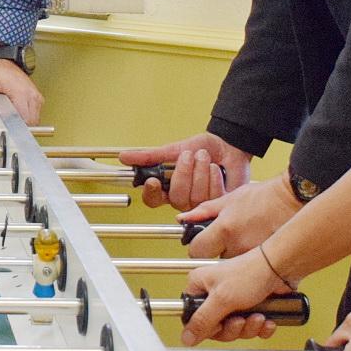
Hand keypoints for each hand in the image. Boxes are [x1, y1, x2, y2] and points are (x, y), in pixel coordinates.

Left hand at [0, 59, 41, 123]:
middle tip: (6, 119)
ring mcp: (36, 97)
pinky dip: (27, 116)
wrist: (5, 64)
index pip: (23, 118)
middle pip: (29, 121)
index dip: (13, 125)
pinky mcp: (37, 99)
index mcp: (20, 92)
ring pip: (34, 120)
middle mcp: (31, 95)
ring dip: (23, 121)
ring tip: (10, 114)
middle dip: (18, 124)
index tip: (5, 124)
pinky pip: (35, 115)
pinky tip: (16, 111)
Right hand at [119, 132, 250, 208]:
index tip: (153, 180)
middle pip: (176, 198)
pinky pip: (212, 197)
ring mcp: (202, 204)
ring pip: (195, 198)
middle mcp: (183, 200)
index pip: (152, 200)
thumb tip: (123, 157)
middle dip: (183, 174)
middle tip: (189, 156)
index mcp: (168, 188)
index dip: (151, 193)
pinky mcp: (220, 205)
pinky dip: (213, 178)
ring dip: (199, 173)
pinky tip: (214, 169)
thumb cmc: (201, 147)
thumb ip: (150, 156)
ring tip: (204, 158)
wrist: (227, 144)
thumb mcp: (173, 149)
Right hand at [180, 247, 286, 344]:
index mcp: (199, 286)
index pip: (194, 317)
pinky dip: (260, 327)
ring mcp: (231, 301)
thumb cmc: (250, 274)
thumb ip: (202, 320)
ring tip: (258, 316)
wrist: (279, 269)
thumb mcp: (222, 300)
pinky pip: (250, 327)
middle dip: (233, 327)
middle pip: (216, 327)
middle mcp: (213, 293)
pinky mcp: (248, 307)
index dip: (208, 327)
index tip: (220, 325)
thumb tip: (185, 337)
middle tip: (241, 320)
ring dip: (249, 327)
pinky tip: (266, 320)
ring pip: (234, 328)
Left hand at [181, 173, 300, 258]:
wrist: (296, 201)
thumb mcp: (229, 198)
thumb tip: (184, 218)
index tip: (201, 242)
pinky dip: (253, 265)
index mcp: (225, 230)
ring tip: (246, 244)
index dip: (196, 246)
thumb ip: (204, 210)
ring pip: (234, 268)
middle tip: (229, 240)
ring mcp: (256, 259)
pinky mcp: (271, 266)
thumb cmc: (265, 196)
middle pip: (215, 261)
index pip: (196, 251)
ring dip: (235, 261)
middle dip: (218, 252)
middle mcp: (238, 248)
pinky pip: (254, 272)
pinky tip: (260, 252)